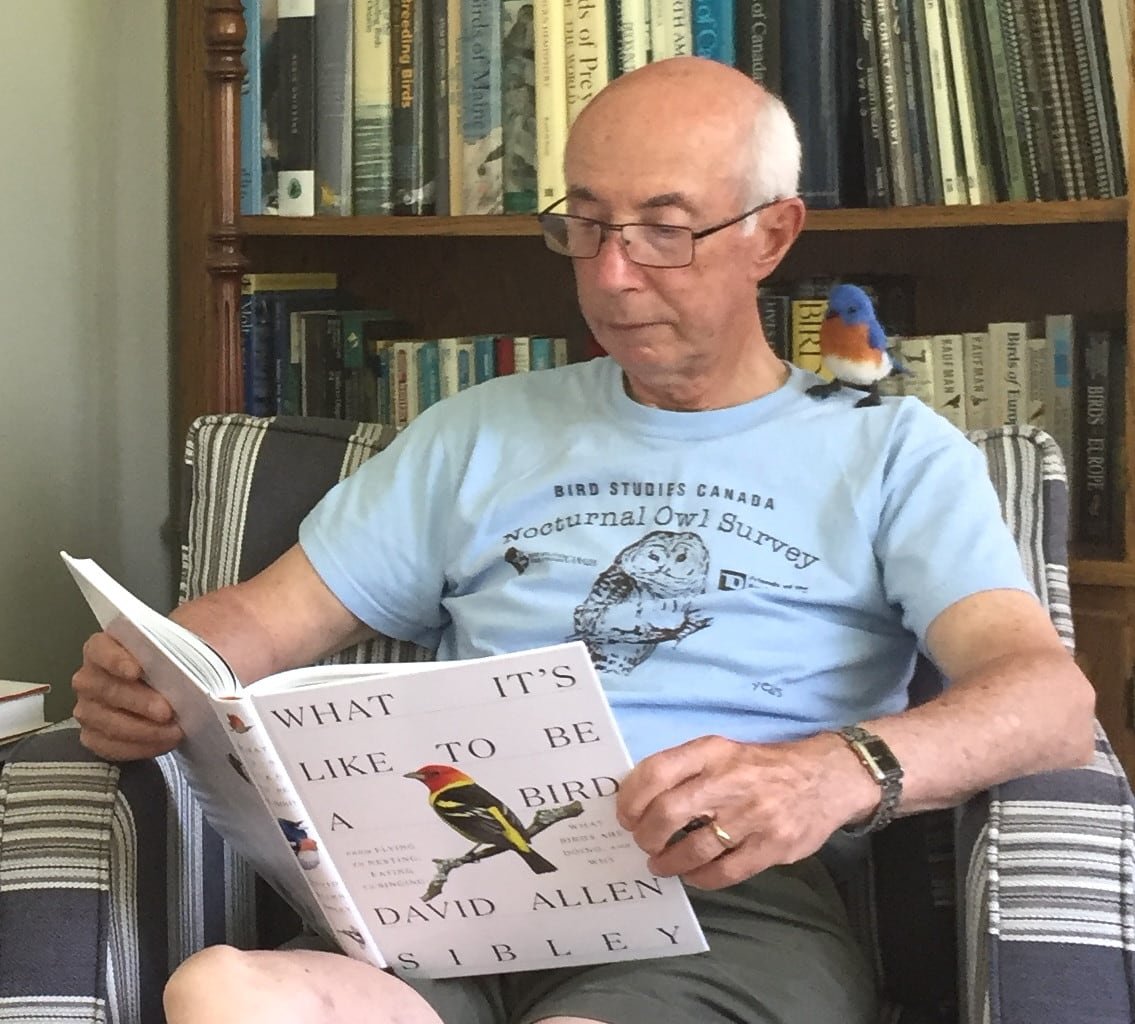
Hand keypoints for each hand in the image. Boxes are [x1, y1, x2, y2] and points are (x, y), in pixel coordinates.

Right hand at [72, 632, 183, 760]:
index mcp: (103, 648)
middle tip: (167, 711)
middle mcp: (90, 677)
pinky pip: (108, 746)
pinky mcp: (94, 735)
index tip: (136, 670)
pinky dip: (137, 747)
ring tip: (173, 731)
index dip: (115, 659)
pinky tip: (162, 743)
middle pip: (106, 689)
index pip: (99, 649)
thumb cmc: (172, 666)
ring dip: (141, 730)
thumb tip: (209, 666)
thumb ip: (185, 654)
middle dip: (138, 701)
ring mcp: (88, 708)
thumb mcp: (182, 653)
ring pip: (105, 721)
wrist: (172, 686)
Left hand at [616, 733, 877, 888]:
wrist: (826, 778)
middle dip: (646, 835)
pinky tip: (693, 875)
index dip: (630, 799)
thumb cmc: (761, 767)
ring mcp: (753, 815)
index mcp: (711, 752)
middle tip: (644, 843)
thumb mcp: (722, 752)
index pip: (655, 772)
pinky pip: (724, 872)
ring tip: (662, 864)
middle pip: (667, 813)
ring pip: (693, 849)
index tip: (625, 816)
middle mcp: (729, 780)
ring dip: (669, 862)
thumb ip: (685, 769)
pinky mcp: (773, 845)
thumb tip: (638, 799)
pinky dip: (701, 878)